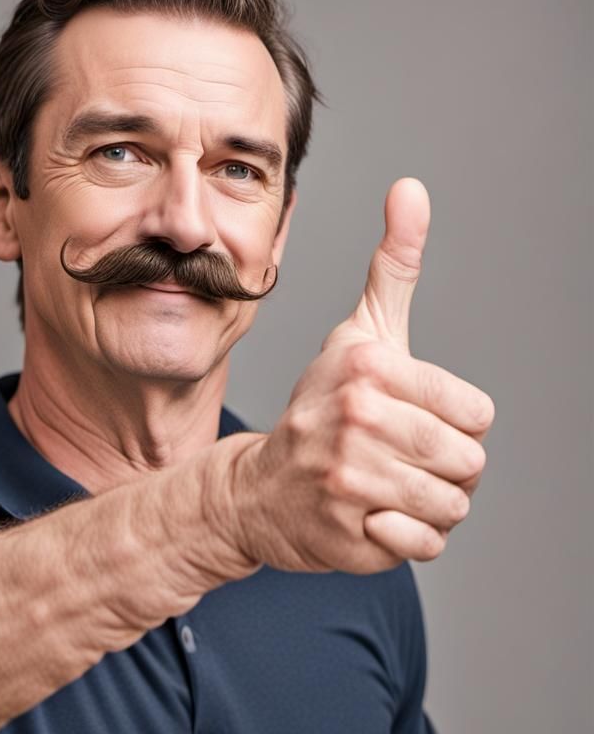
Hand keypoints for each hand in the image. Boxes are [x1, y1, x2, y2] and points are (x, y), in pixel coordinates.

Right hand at [230, 178, 494, 573]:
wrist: (255, 488)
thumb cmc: (319, 408)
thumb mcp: (360, 333)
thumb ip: (394, 264)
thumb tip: (411, 187)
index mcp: (371, 369)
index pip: (478, 416)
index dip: (451, 424)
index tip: (404, 420)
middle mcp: (357, 420)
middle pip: (470, 464)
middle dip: (443, 469)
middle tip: (392, 459)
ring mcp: (348, 480)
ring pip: (452, 507)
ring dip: (427, 505)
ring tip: (382, 489)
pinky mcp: (345, 533)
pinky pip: (424, 547)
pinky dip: (406, 540)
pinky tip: (371, 519)